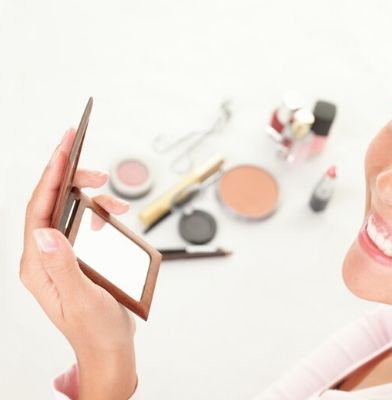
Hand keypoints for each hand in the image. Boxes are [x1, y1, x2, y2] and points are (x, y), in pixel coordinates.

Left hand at [20, 128, 137, 398]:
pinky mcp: (78, 258)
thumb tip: (45, 232)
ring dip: (91, 198)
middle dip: (72, 179)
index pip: (38, 210)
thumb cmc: (97, 330)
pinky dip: (100, 214)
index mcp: (38, 265)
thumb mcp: (82, 298)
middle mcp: (44, 257)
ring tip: (112, 195)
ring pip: (69, 212)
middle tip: (96, 169)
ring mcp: (61, 257)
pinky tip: (113, 216)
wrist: (110, 349)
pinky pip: (84, 225)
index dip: (51, 175)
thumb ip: (63, 265)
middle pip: (51, 204)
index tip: (64, 148)